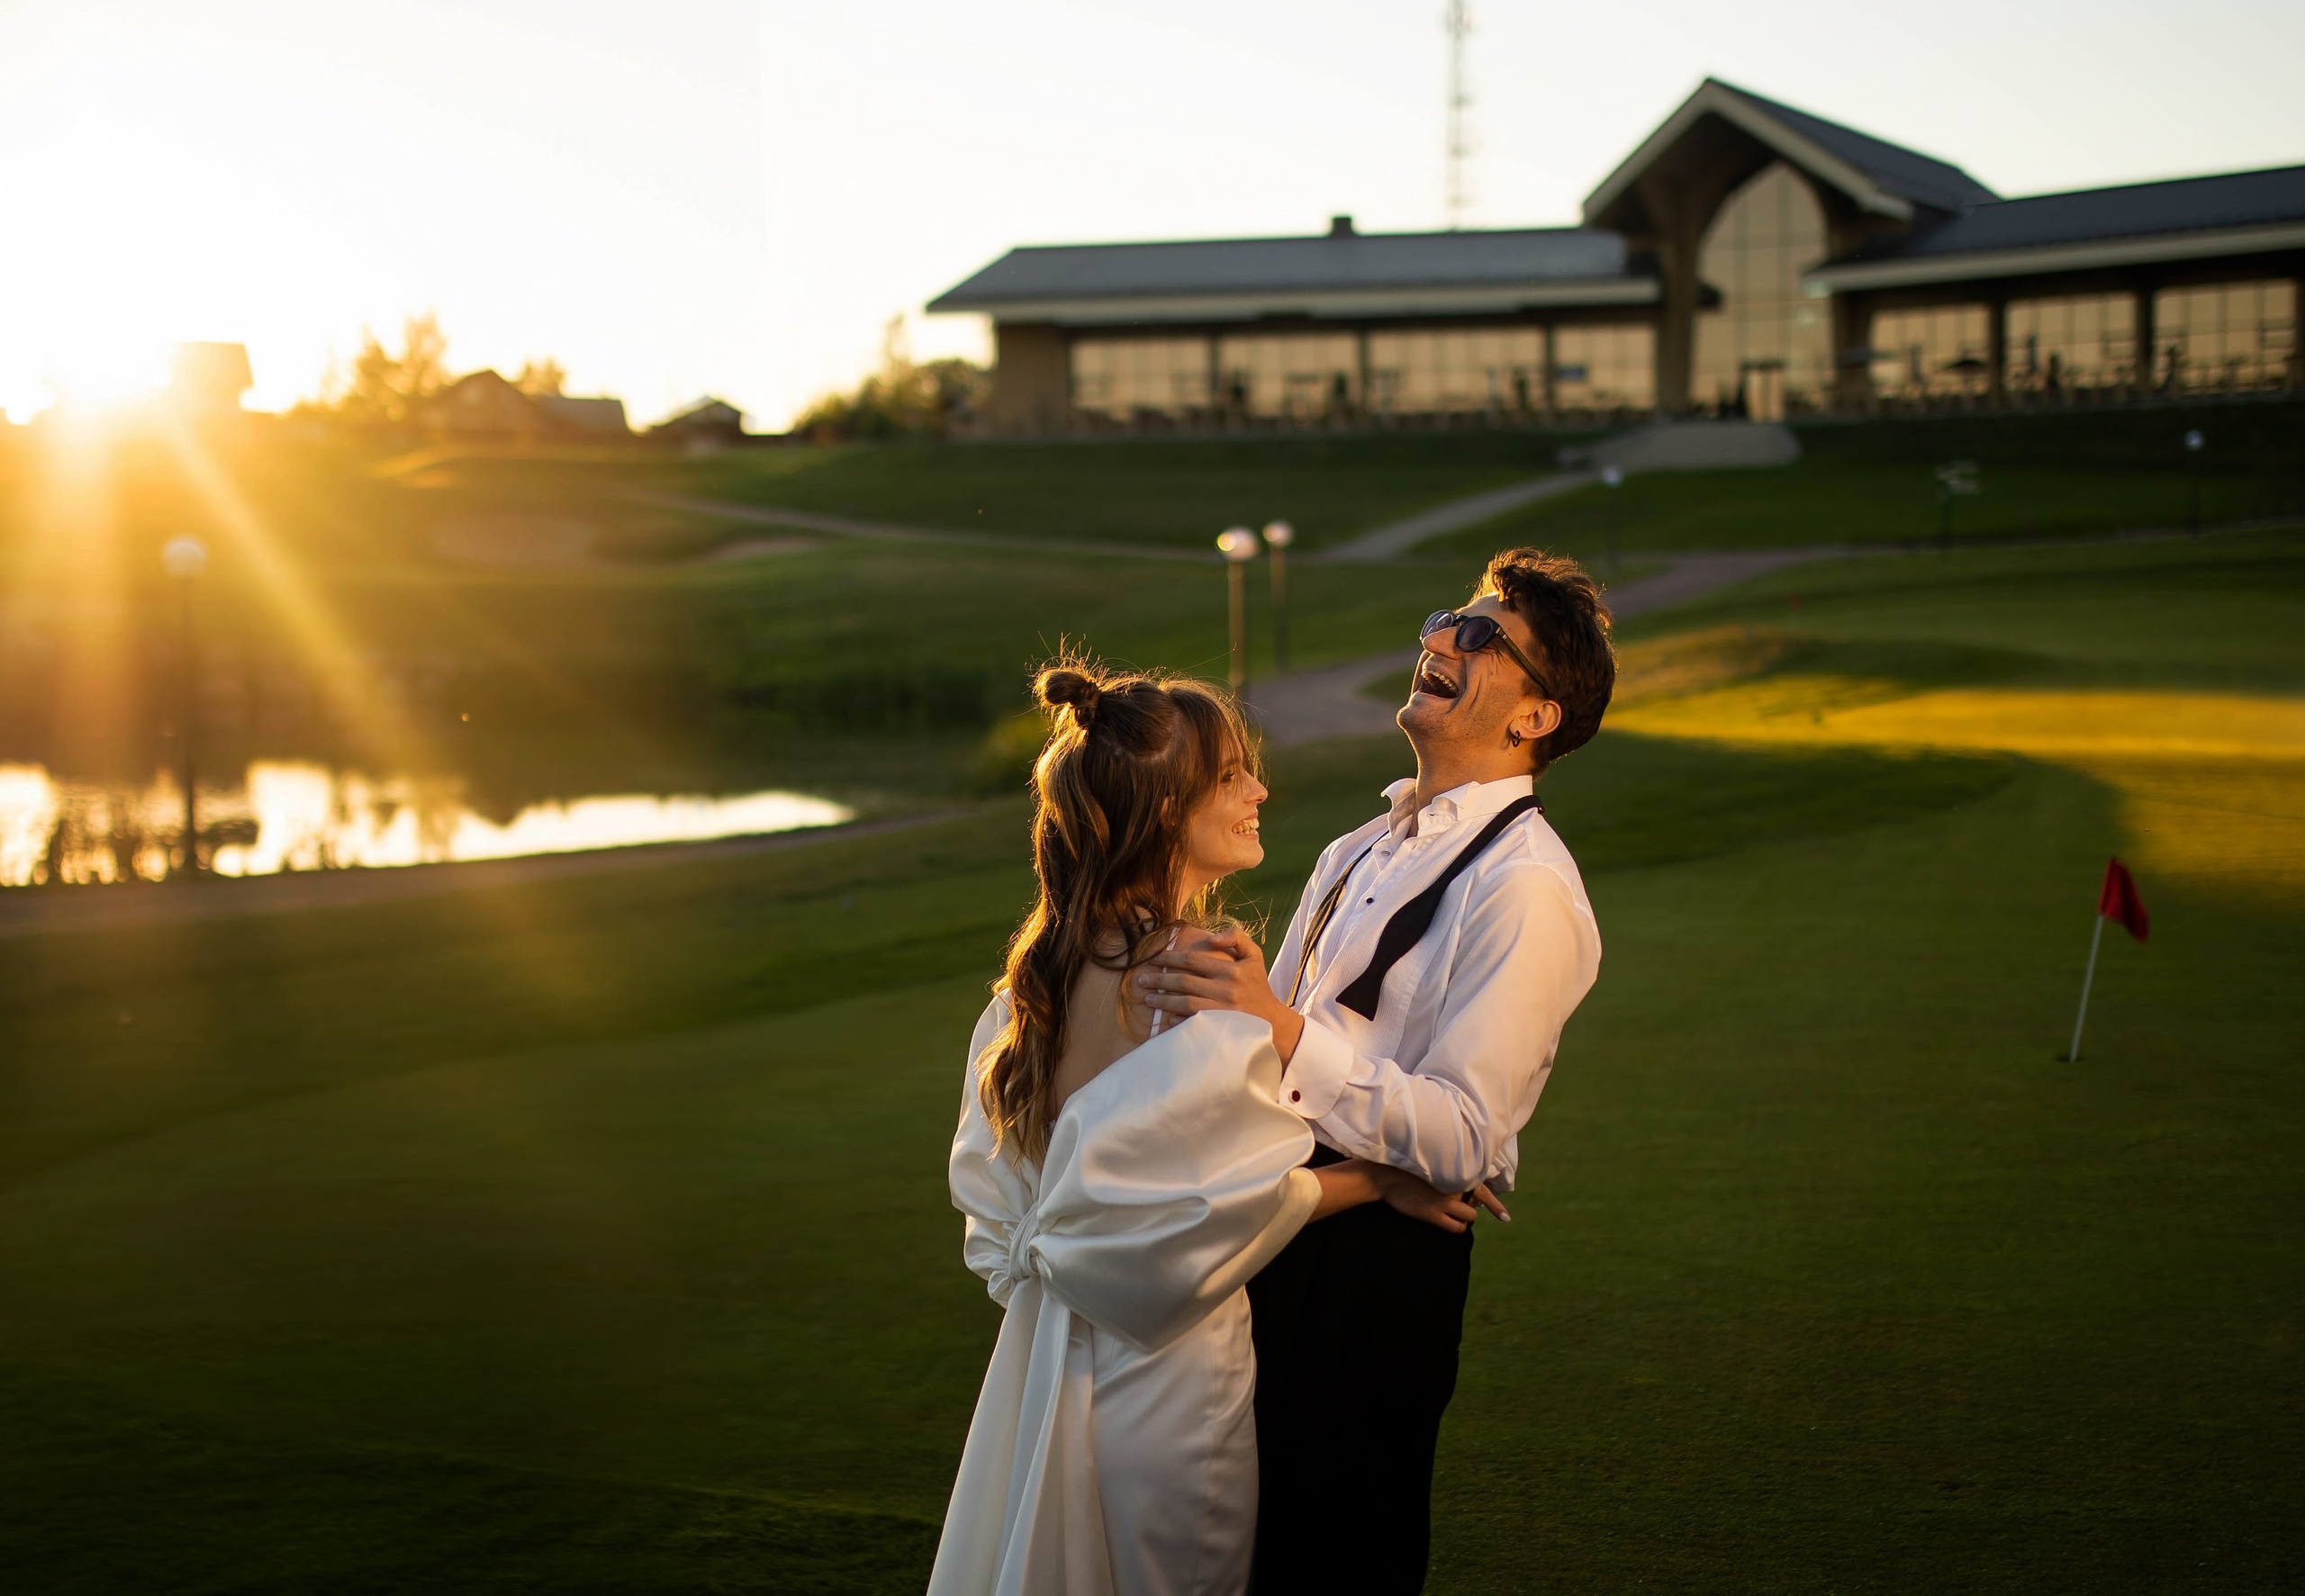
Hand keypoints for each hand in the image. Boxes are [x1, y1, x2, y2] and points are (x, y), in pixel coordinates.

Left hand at [1135, 928, 1305, 1060]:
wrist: (1273, 1022)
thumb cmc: (1258, 986)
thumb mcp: (1255, 956)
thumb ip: (1236, 938)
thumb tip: (1212, 937)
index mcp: (1232, 970)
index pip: (1194, 960)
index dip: (1171, 958)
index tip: (1155, 958)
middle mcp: (1226, 990)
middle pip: (1185, 982)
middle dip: (1160, 979)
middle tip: (1141, 979)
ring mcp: (1222, 1011)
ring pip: (1185, 1003)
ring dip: (1163, 1000)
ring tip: (1147, 998)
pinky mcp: (1219, 1029)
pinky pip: (1193, 1024)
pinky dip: (1177, 1022)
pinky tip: (1164, 1020)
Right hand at [1368, 1165, 1511, 1232]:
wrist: (1386, 1176)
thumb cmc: (1405, 1169)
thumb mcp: (1430, 1165)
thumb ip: (1446, 1172)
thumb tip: (1460, 1184)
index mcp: (1454, 1171)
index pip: (1482, 1188)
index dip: (1494, 1204)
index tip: (1505, 1218)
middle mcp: (1454, 1185)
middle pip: (1478, 1201)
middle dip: (1472, 1206)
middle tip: (1462, 1208)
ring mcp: (1446, 1201)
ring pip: (1470, 1217)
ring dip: (1464, 1218)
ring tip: (1452, 1214)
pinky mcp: (1435, 1214)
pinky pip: (1456, 1227)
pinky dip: (1457, 1227)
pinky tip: (1447, 1223)